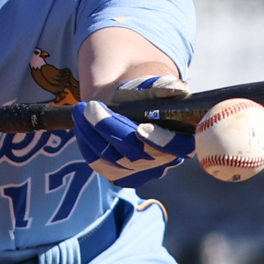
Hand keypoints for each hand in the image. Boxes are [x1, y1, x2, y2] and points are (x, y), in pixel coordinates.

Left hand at [74, 74, 195, 183]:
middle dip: (110, 128)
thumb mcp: (156, 86)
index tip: (141, 128)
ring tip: (81, 110)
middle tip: (90, 107)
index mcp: (183, 139)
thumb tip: (176, 90)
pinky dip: (86, 144)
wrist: (128, 106)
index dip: (161, 140)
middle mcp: (165, 161)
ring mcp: (142, 172)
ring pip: (113, 159)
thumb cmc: (147, 95)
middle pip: (136, 152)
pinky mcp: (120, 177)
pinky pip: (99, 164)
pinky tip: (81, 125)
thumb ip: (166, 87)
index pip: (178, 147)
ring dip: (92, 134)